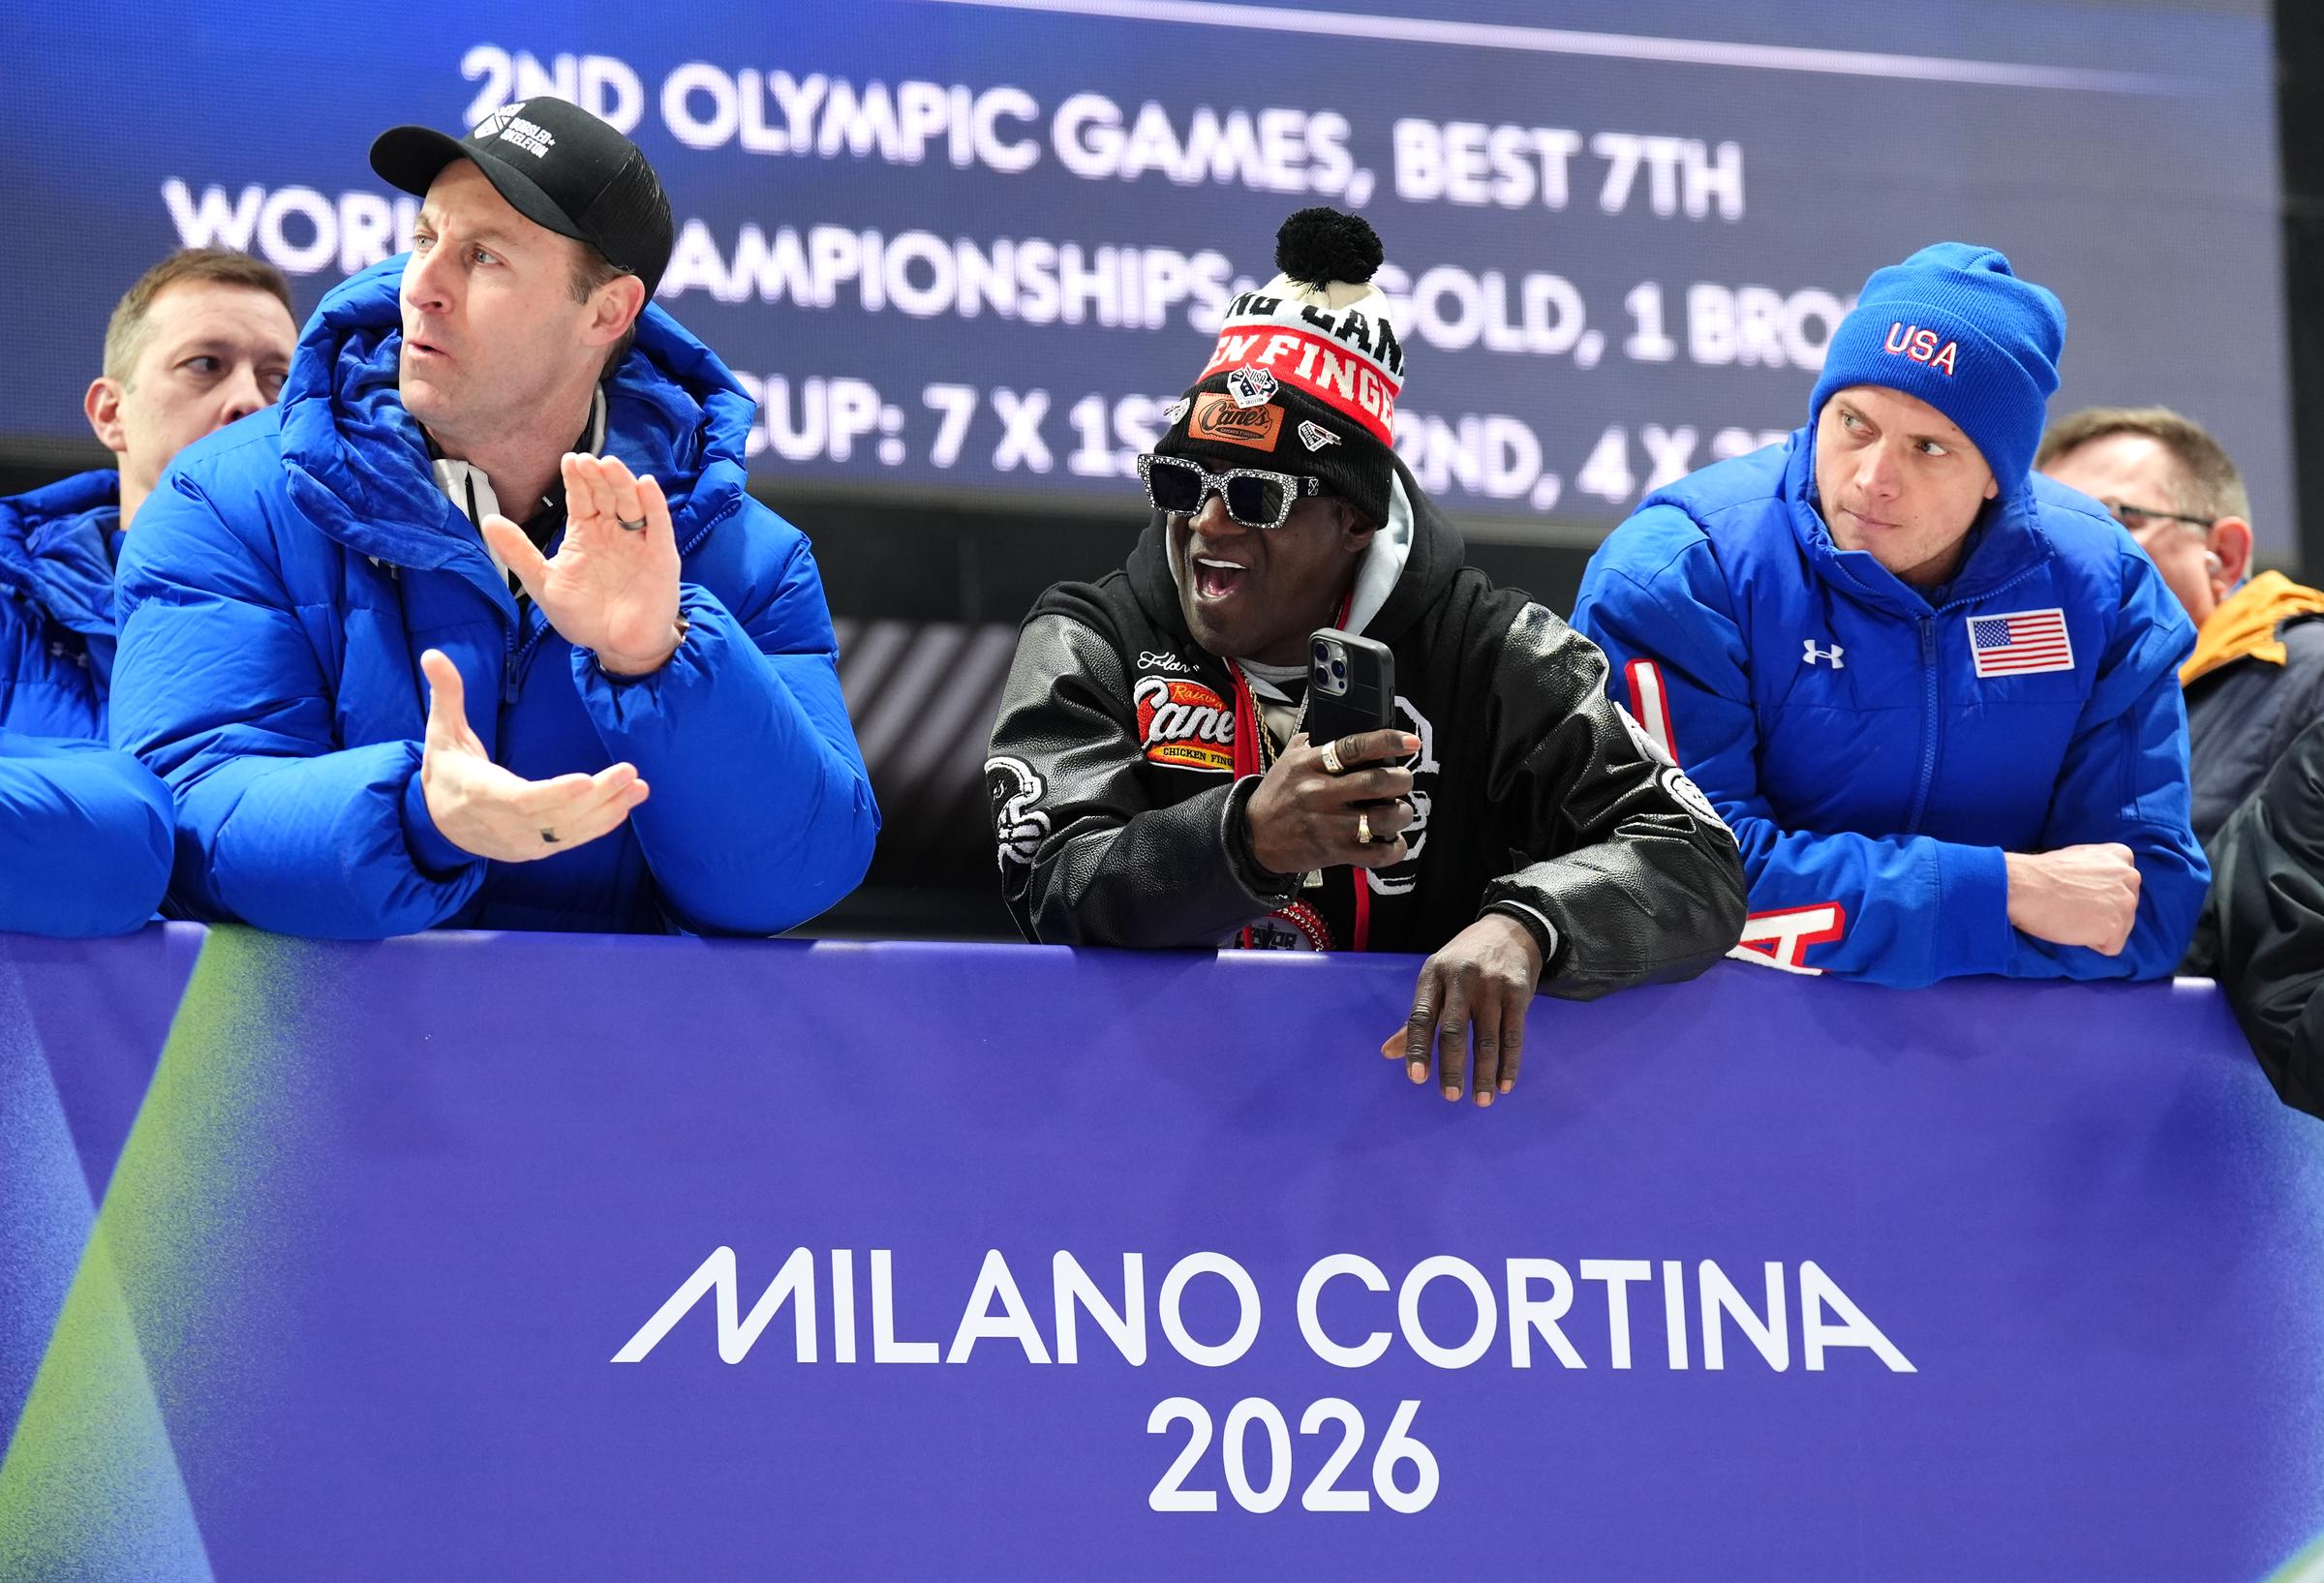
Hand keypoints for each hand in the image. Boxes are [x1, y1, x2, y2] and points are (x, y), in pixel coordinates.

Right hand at [419, 649, 649, 862]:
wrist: (436, 822)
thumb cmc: (446, 769)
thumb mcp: (440, 732)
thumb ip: (446, 695)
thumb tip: (433, 655)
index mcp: (479, 793)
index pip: (521, 800)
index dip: (554, 794)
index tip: (586, 782)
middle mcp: (503, 823)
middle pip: (555, 816)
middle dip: (597, 798)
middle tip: (630, 774)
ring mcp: (521, 842)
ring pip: (569, 831)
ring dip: (608, 811)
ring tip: (639, 788)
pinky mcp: (535, 849)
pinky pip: (571, 840)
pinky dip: (600, 825)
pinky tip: (626, 806)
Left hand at [484, 453, 683, 675]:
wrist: (616, 647)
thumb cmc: (583, 616)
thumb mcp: (543, 582)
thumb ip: (518, 552)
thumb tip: (488, 521)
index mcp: (586, 533)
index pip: (581, 497)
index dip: (576, 479)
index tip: (568, 461)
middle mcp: (613, 531)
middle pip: (606, 494)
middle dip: (597, 476)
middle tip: (586, 461)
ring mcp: (638, 542)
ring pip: (632, 503)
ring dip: (623, 483)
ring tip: (610, 465)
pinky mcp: (660, 556)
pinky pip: (659, 526)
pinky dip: (655, 505)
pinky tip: (646, 486)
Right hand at [1243, 729, 1419, 875]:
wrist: (1254, 835)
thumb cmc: (1278, 794)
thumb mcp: (1290, 758)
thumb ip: (1319, 742)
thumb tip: (1354, 727)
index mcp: (1310, 764)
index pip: (1354, 747)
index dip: (1388, 742)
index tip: (1409, 742)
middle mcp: (1320, 793)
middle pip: (1376, 783)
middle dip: (1402, 780)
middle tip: (1404, 780)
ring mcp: (1328, 825)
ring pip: (1382, 819)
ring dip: (1402, 813)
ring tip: (1399, 810)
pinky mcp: (1333, 852)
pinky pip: (1375, 854)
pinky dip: (1394, 848)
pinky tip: (1394, 840)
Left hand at [1382, 915, 1545, 1106]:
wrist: (1509, 929)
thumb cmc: (1464, 961)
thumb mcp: (1436, 977)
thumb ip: (1416, 1017)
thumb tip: (1388, 1053)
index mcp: (1433, 975)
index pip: (1420, 1016)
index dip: (1417, 1048)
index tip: (1418, 1078)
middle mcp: (1461, 979)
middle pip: (1453, 1030)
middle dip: (1452, 1067)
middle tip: (1450, 1096)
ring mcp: (1491, 985)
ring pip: (1486, 1038)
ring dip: (1483, 1074)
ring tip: (1481, 1100)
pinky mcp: (1518, 992)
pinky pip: (1513, 1035)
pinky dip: (1509, 1063)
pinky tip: (1504, 1084)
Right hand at [2005, 844, 2140, 954]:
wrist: (2022, 887)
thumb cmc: (2041, 874)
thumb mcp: (2079, 856)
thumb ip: (2101, 868)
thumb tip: (2104, 886)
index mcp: (2121, 856)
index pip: (2123, 885)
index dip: (2098, 895)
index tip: (2077, 893)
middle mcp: (2130, 877)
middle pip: (2125, 908)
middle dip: (2102, 913)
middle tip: (2072, 906)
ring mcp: (2126, 902)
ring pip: (2121, 928)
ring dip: (2096, 928)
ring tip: (2071, 915)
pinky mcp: (2116, 926)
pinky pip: (2111, 946)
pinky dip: (2092, 944)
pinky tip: (2073, 928)